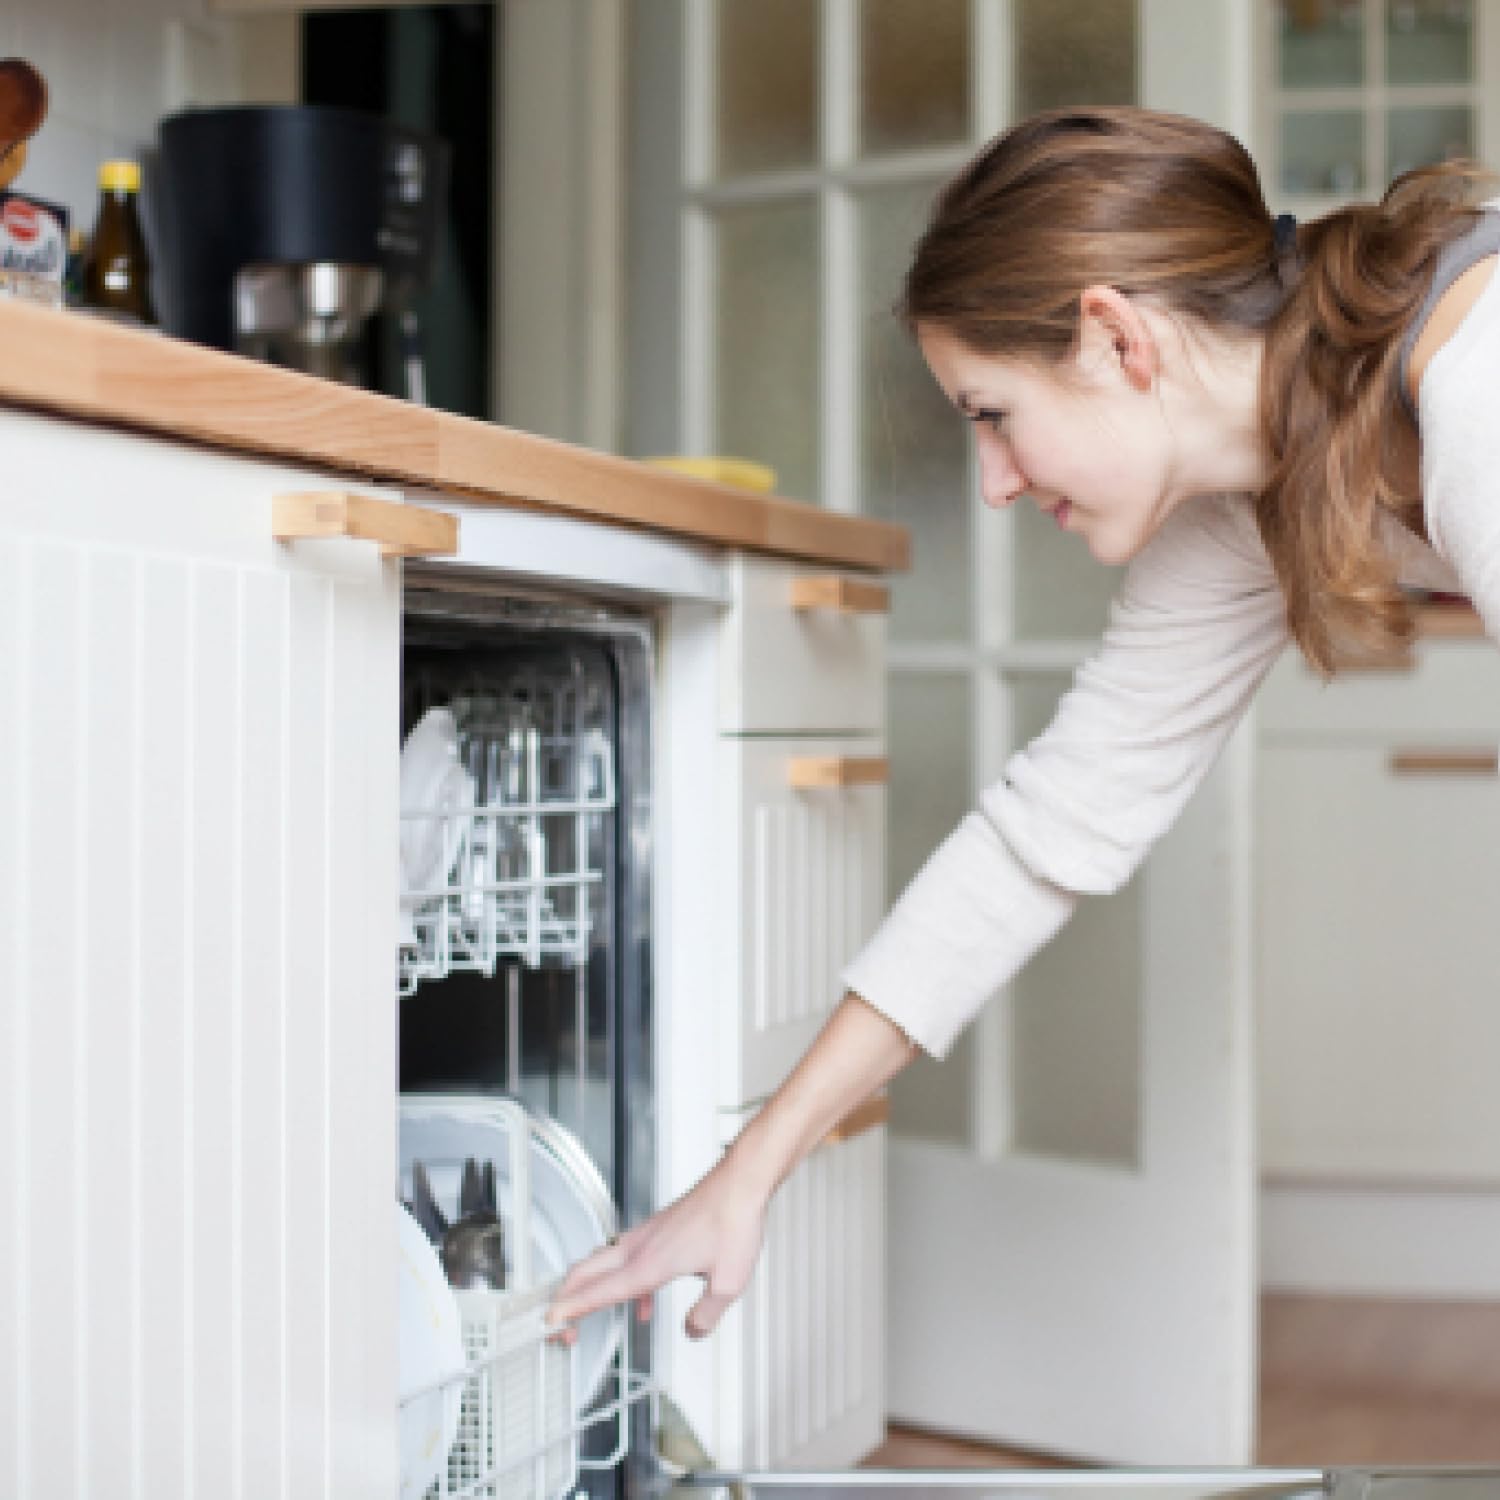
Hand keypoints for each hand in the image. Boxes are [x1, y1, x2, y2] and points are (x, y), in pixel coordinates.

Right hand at [548, 1154, 768, 1339]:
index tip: (551, 1321)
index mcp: (649, 1263)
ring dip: (587, 1288)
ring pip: (600, 1262)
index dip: (572, 1309)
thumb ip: (706, 1315)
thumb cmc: (733, 1221)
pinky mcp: (654, 1230)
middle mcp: (640, 1247)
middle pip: (585, 1272)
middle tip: (558, 1324)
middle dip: (565, 1299)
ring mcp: (645, 1235)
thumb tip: (692, 1330)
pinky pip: (625, 1259)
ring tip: (584, 1314)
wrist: (739, 1183)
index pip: (599, 1291)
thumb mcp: (728, 1283)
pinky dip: (620, 1282)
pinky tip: (642, 1301)